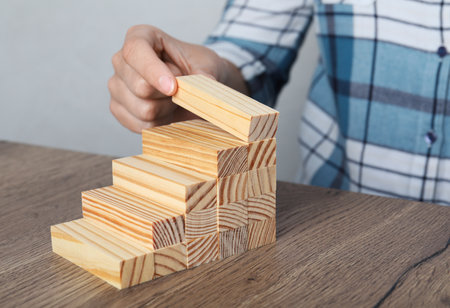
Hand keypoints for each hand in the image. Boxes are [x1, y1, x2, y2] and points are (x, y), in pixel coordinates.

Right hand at [108, 25, 246, 132]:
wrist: (194, 86)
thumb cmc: (197, 68)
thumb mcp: (207, 66)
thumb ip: (204, 75)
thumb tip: (206, 87)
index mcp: (141, 37)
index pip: (135, 51)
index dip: (153, 72)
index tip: (173, 88)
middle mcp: (121, 60)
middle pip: (140, 87)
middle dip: (168, 95)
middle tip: (180, 89)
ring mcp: (116, 85)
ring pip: (142, 110)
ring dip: (166, 110)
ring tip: (173, 100)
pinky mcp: (118, 108)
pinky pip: (140, 125)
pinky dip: (159, 123)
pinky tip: (166, 113)